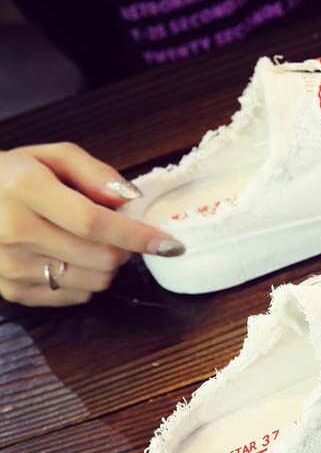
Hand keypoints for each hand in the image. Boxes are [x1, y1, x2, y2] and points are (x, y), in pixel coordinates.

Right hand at [0, 142, 183, 305]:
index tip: (171, 244)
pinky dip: (88, 279)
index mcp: (25, 189)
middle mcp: (14, 231)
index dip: (138, 236)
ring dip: (109, 265)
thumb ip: (95, 173)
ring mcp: (10, 266)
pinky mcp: (12, 291)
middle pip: (101, 258)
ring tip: (91, 242)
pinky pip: (76, 296)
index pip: (94, 222)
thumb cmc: (14, 176)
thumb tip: (130, 199)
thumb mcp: (52, 157)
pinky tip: (72, 258)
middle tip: (122, 233)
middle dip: (127, 248)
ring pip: (95, 281)